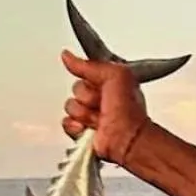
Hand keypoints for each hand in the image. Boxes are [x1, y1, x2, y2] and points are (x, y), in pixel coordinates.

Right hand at [61, 52, 149, 166]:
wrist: (126, 138)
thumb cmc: (128, 110)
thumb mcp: (114, 75)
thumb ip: (90, 65)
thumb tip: (68, 57)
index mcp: (110, 82)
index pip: (86, 71)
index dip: (89, 76)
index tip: (98, 82)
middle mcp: (100, 97)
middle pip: (76, 88)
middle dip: (87, 96)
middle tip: (102, 103)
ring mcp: (91, 114)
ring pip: (70, 106)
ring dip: (83, 113)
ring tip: (99, 118)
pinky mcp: (82, 131)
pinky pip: (66, 122)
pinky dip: (76, 125)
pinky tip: (89, 128)